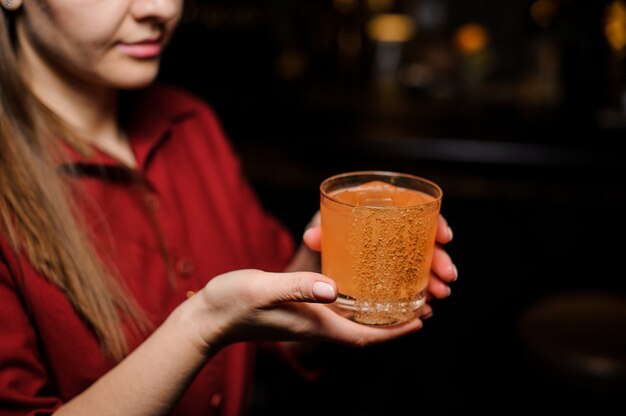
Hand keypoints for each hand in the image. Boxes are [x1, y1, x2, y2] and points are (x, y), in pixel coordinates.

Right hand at [187, 269, 422, 352]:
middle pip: (366, 331)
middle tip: (422, 304)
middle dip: (396, 323)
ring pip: (354, 322)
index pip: (365, 336)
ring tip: (400, 296)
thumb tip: (334, 287)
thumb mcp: (265, 290)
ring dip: (379, 314)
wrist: (209, 316)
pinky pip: (337, 312)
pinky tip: (358, 287)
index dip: (396, 331)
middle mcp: (316, 325)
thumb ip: (298, 288)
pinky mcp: (299, 310)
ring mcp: (308, 320)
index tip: (422, 319)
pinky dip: (356, 304)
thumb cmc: (233, 303)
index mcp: (315, 324)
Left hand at [302, 212, 456, 317]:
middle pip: (428, 242)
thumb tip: (311, 238)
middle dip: (441, 259)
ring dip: (436, 279)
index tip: (445, 237)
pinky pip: (414, 284)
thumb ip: (321, 236)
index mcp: (385, 213)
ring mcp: (398, 255)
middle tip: (447, 275)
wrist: (322, 259)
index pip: (419, 212)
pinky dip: (421, 295)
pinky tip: (426, 306)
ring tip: (439, 294)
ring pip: (425, 265)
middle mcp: (397, 233)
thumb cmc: (326, 239)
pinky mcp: (395, 276)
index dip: (437, 223)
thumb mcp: (324, 236)